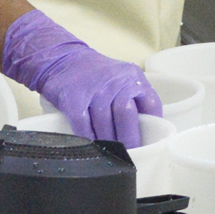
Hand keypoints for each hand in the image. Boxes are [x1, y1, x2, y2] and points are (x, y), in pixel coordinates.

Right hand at [0, 9, 162, 147]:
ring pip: (104, 123)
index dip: (152, 125)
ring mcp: (93, 89)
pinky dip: (88, 138)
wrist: (62, 59)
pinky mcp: (73, 98)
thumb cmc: (95, 76)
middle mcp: (115, 81)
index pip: (151, 103)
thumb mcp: (120, 79)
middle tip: (129, 154)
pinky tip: (92, 146)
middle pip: (127, 114)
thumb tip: (145, 131)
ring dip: (108, 142)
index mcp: (132, 77)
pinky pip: (83, 124)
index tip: (149, 142)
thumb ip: (133, 99)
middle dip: (129, 139)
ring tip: (110, 154)